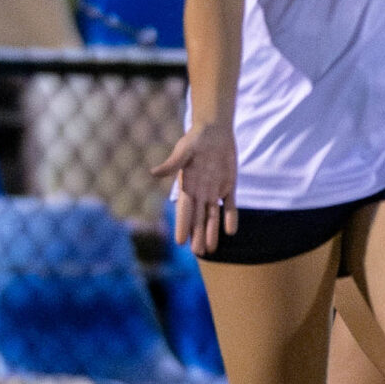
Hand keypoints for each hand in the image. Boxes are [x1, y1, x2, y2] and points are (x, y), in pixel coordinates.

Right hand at [153, 121, 238, 255]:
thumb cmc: (195, 139)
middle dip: (198, 235)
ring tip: (211, 250)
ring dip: (212, 232)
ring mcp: (214, 190)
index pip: (184, 210)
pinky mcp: (228, 186)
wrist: (214, 131)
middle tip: (198, 253)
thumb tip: (153, 173)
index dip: (182, 225)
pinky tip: (231, 231)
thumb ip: (172, 164)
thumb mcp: (183, 150)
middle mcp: (200, 191)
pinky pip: (230, 205)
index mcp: (187, 185)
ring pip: (212, 216)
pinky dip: (230, 217)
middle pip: (198, 218)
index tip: (180, 241)